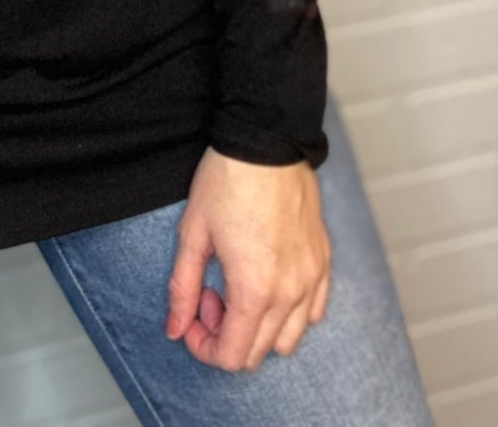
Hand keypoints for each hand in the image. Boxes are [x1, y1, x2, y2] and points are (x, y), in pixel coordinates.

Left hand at [164, 146, 329, 371]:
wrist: (267, 141)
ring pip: (289, 340)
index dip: (203, 346)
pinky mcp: (323, 261)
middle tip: (210, 293)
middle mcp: (290, 294)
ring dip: (258, 329)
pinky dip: (290, 313)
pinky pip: (313, 312)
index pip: (232, 356)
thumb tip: (174, 329)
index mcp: (254, 291)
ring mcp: (312, 279)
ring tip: (239, 287)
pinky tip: (268, 281)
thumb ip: (182, 288)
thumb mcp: (193, 233)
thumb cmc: (226, 181)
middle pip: (257, 353)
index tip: (192, 314)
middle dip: (226, 334)